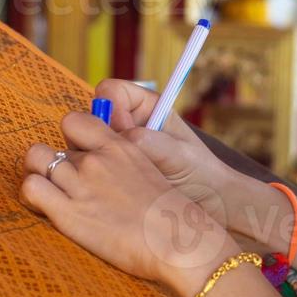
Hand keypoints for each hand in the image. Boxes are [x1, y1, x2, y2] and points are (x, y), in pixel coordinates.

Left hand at [21, 112, 236, 293]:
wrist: (175, 240)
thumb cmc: (169, 214)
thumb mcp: (149, 172)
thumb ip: (124, 162)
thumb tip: (110, 167)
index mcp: (117, 146)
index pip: (74, 121)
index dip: (70, 139)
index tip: (78, 157)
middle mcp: (95, 159)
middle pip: (52, 145)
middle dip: (52, 163)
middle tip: (63, 184)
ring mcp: (80, 184)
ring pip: (34, 159)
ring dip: (37, 174)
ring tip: (48, 194)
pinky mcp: (68, 212)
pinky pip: (30, 187)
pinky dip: (31, 195)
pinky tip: (43, 208)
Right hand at [93, 79, 243, 230]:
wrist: (208, 205)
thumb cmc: (199, 173)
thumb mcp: (177, 154)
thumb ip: (147, 141)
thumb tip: (119, 135)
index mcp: (146, 107)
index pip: (110, 92)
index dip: (110, 107)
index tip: (124, 130)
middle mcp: (128, 123)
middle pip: (92, 116)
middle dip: (96, 134)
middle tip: (116, 158)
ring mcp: (117, 147)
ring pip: (88, 142)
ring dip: (96, 157)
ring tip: (119, 177)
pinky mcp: (112, 170)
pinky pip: (92, 165)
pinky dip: (97, 175)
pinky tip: (114, 189)